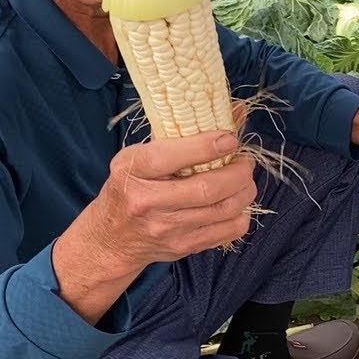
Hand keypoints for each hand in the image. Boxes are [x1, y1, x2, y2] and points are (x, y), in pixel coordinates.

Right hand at [95, 131, 257, 263]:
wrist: (113, 238)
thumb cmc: (130, 187)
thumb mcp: (140, 156)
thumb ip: (182, 135)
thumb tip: (235, 112)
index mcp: (133, 171)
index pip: (169, 158)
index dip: (206, 147)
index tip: (229, 140)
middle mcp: (149, 202)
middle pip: (207, 189)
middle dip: (238, 172)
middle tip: (245, 161)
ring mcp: (168, 229)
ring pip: (224, 209)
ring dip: (245, 190)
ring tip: (244, 178)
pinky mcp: (185, 246)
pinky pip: (229, 230)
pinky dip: (242, 213)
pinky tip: (236, 202)